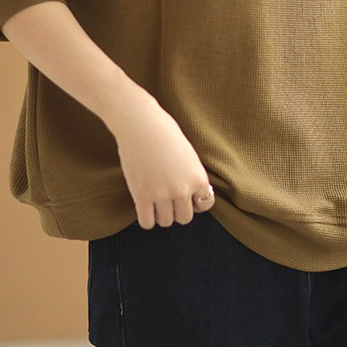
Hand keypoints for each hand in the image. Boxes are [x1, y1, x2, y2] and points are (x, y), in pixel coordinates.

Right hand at [113, 90, 214, 228]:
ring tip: (154, 200)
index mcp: (199, 177)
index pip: (205, 204)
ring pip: (165, 222)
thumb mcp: (188, 154)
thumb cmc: (164, 132)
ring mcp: (162, 195)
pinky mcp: (141, 196)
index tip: (187, 196)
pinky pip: (147, 223)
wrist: (141, 124)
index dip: (195, 201)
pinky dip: (146, 219)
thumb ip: (190, 175)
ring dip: (161, 214)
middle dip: (177, 210)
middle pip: (184, 218)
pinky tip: (144, 206)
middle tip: (168, 198)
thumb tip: (188, 194)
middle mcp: (183, 190)